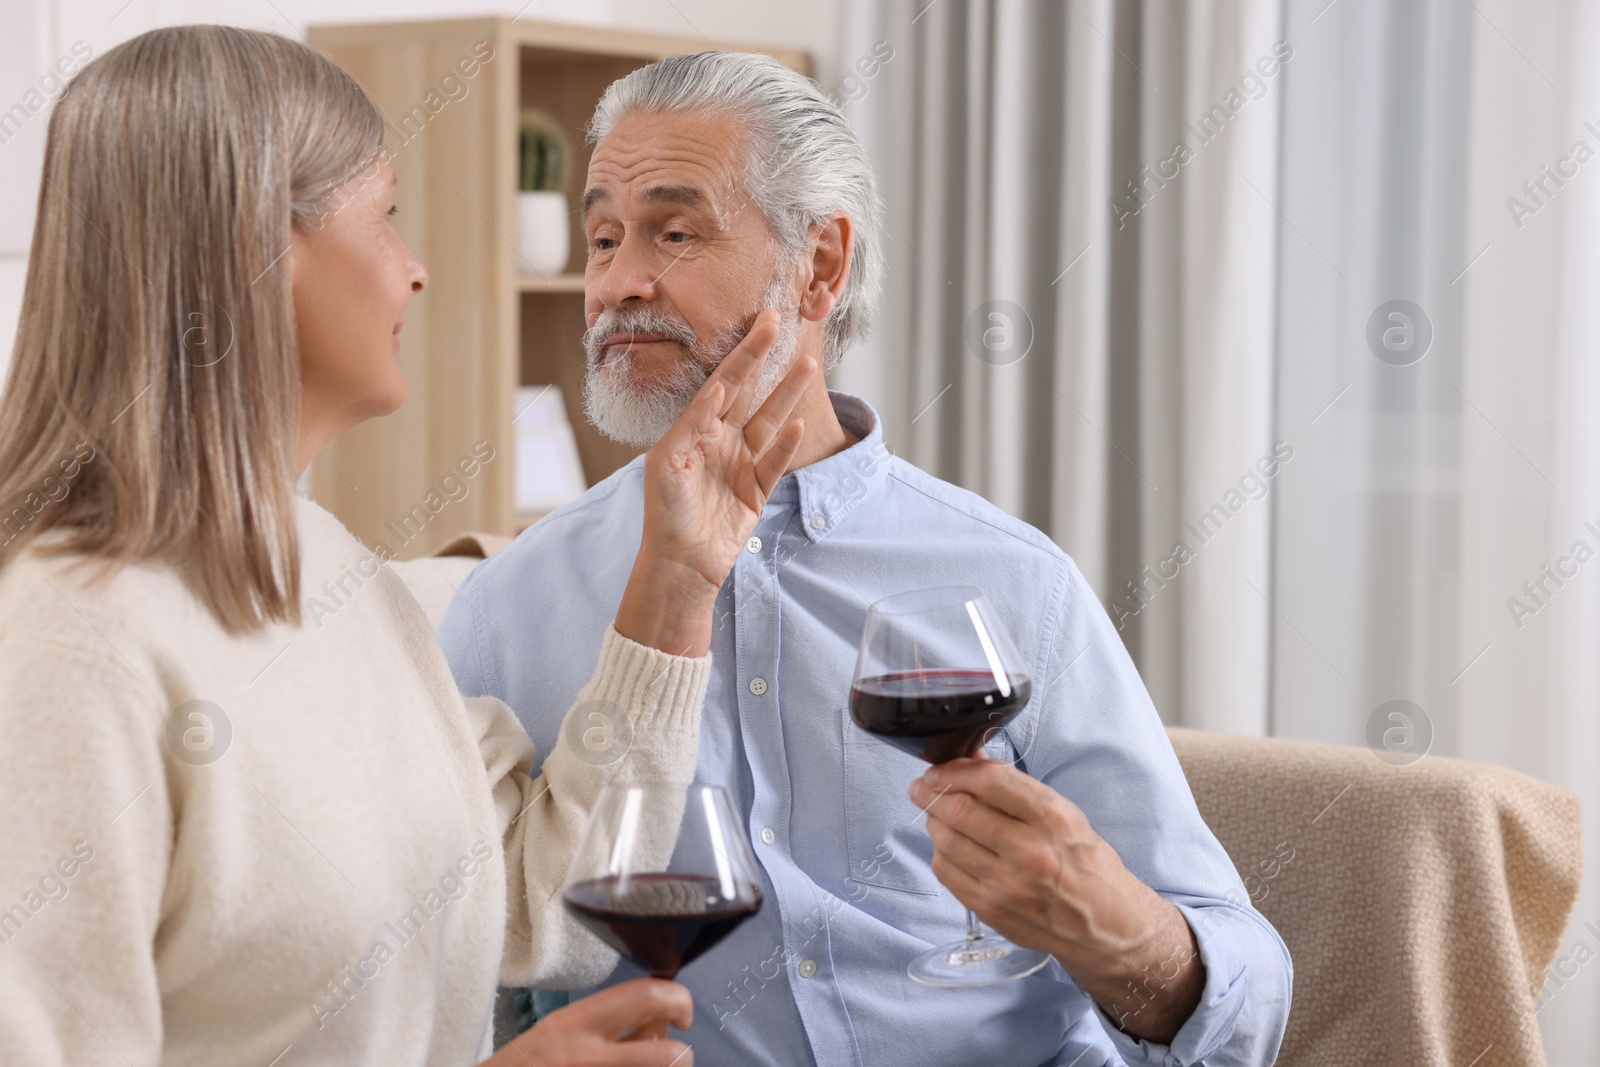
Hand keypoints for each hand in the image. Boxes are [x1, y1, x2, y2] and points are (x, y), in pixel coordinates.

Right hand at [481, 978, 692, 1065]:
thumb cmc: (524, 1066)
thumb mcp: (561, 1030)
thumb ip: (607, 1023)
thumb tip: (657, 1021)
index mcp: (577, 1023)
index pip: (645, 995)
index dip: (678, 1000)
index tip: (682, 1014)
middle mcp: (588, 1056)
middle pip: (666, 1053)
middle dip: (683, 1054)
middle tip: (680, 1052)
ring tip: (649, 1063)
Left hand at [614, 308, 814, 655]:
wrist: (679, 564)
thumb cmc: (664, 512)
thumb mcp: (666, 461)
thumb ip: (694, 421)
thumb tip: (720, 384)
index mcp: (695, 429)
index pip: (723, 381)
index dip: (743, 352)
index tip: (762, 322)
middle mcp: (720, 440)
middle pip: (749, 391)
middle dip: (765, 358)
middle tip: (783, 323)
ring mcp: (741, 464)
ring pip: (770, 421)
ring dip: (786, 393)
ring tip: (807, 364)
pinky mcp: (757, 491)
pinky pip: (776, 462)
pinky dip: (788, 444)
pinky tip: (797, 424)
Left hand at [908, 758, 1204, 1044]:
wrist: (1107, 926)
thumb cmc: (1086, 864)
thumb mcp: (1064, 815)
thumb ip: (1015, 789)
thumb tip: (967, 762)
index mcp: (1053, 818)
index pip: (990, 781)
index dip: (954, 770)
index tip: (938, 770)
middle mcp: (1030, 851)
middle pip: (960, 810)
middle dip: (930, 793)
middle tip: (921, 788)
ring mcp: (1008, 884)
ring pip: (947, 841)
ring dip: (933, 822)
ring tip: (936, 815)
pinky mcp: (991, 910)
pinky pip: (947, 873)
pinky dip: (941, 853)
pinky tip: (949, 848)